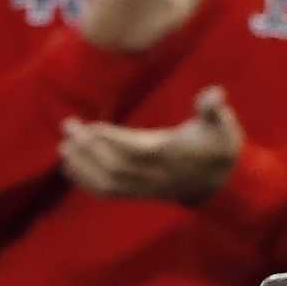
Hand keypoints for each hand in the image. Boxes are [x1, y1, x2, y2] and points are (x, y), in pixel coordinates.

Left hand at [59, 86, 242, 203]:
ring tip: (63, 146)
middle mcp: (154, 173)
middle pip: (115, 165)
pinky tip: (69, 168)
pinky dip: (86, 182)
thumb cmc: (217, 147)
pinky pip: (108, 192)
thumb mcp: (223, 125)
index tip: (91, 127)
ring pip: (108, 181)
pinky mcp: (137, 192)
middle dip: (89, 149)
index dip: (113, 139)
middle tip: (68, 127)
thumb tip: (215, 93)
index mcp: (170, 153)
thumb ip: (214, 109)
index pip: (137, 149)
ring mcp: (144, 186)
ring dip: (82, 165)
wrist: (218, 183)